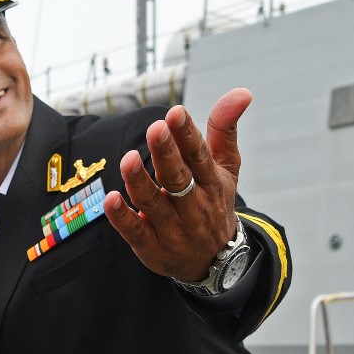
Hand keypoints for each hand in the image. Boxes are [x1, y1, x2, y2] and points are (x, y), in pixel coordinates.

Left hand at [103, 88, 250, 281]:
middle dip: (166, 154)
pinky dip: (122, 217)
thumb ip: (224, 129)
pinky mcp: (151, 247)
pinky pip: (135, 232)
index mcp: (212, 183)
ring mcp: (172, 229)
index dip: (188, 135)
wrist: (215, 261)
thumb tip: (242, 91)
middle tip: (155, 129)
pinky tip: (110, 199)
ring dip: (140, 182)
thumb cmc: (215, 202)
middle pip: (178, 179)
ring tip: (128, 159)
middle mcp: (194, 207)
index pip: (199, 157)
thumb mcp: (226, 167)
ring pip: (153, 204)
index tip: (176, 113)